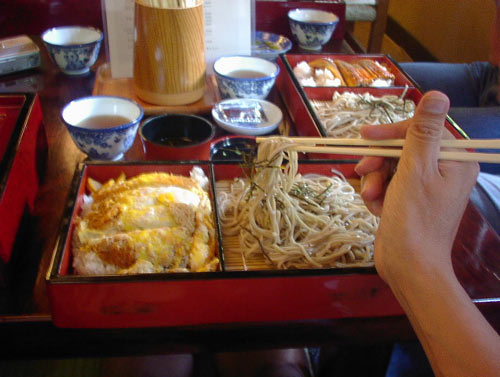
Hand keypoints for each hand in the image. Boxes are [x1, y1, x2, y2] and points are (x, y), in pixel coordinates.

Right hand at [355, 91, 478, 283]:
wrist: (408, 267)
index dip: (393, 132)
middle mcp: (443, 171)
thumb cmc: (415, 219)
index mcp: (455, 160)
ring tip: (371, 198)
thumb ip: (423, 131)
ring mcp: (425, 188)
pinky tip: (377, 209)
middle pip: (403, 149)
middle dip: (381, 162)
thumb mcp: (416, 169)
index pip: (421, 130)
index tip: (368, 136)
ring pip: (391, 167)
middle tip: (364, 171)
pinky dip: (378, 195)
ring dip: (375, 180)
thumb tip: (437, 94)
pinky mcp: (409, 201)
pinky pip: (388, 185)